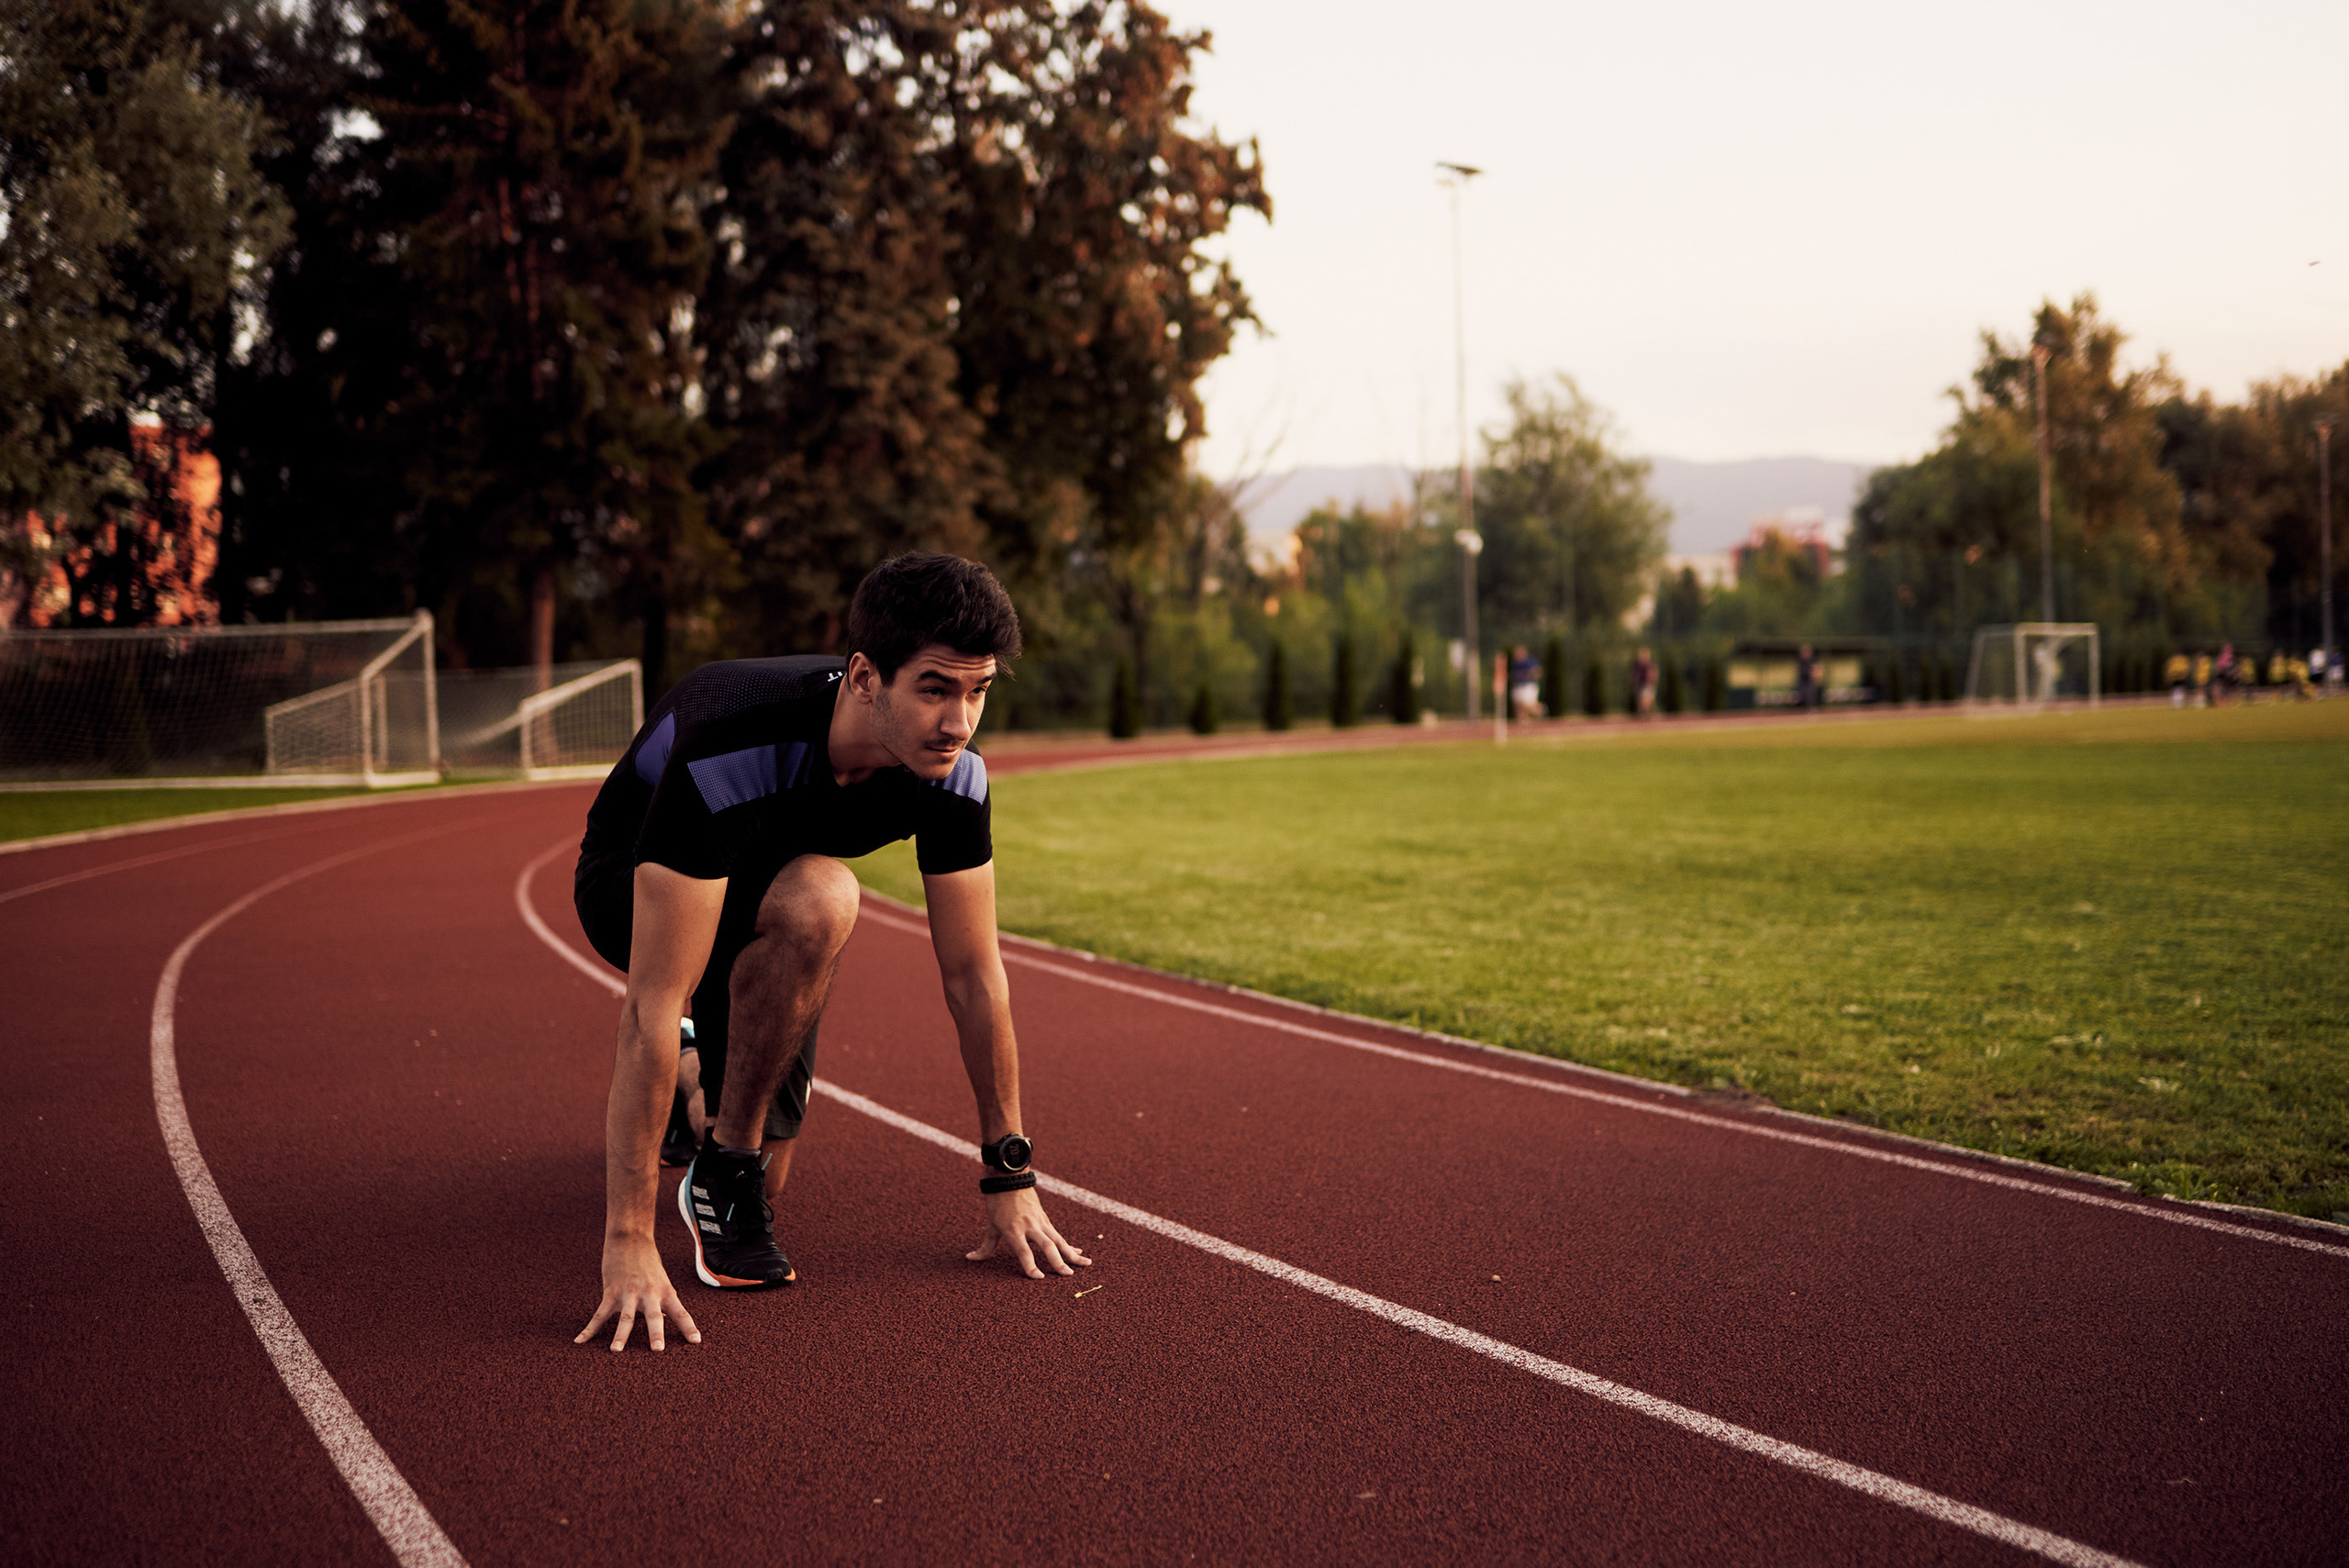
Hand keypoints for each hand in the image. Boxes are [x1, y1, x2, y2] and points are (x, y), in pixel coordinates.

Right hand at [576, 1234, 700, 1351]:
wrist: (630, 1239)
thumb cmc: (648, 1263)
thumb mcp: (661, 1282)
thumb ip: (661, 1302)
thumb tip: (663, 1321)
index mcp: (666, 1292)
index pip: (681, 1313)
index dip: (689, 1328)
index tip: (697, 1342)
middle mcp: (649, 1294)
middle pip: (654, 1316)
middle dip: (656, 1333)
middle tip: (658, 1350)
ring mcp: (629, 1293)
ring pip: (625, 1317)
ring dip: (621, 1335)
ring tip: (616, 1350)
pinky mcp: (611, 1292)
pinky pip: (600, 1314)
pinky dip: (589, 1329)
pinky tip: (580, 1341)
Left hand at [967, 1187, 1093, 1277]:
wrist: (1010, 1178)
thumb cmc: (998, 1202)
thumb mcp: (991, 1225)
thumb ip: (985, 1246)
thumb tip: (970, 1258)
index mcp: (1013, 1230)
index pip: (1023, 1252)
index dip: (1030, 1266)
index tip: (1038, 1278)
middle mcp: (1029, 1227)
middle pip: (1047, 1246)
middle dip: (1058, 1262)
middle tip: (1067, 1276)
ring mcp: (1040, 1222)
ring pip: (1059, 1240)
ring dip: (1072, 1254)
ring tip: (1085, 1264)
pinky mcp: (1045, 1219)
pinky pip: (1058, 1235)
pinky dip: (1068, 1245)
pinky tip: (1078, 1253)